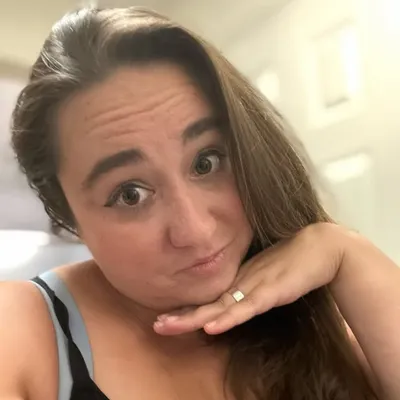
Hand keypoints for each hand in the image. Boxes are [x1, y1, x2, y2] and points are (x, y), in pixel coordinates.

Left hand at [154, 223, 346, 335]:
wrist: (322, 245)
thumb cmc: (296, 260)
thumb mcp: (269, 277)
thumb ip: (254, 288)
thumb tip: (240, 299)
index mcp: (242, 280)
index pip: (211, 299)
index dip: (189, 310)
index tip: (167, 318)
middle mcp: (243, 282)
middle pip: (208, 304)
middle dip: (182, 316)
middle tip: (157, 326)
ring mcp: (256, 286)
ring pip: (220, 307)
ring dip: (193, 318)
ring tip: (167, 326)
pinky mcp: (273, 291)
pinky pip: (247, 308)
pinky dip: (228, 318)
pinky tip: (211, 326)